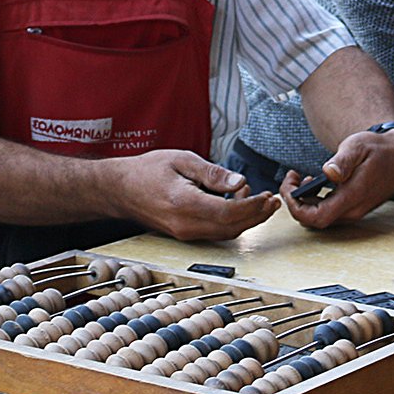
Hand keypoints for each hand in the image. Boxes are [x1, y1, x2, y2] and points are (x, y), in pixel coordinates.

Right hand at [113, 150, 279, 241]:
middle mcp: (185, 224)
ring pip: (225, 233)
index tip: (268, 197)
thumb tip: (240, 182)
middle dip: (257, 215)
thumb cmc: (148, 171)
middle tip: (273, 201)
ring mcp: (184, 233)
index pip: (228, 213)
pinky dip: (232, 221)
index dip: (253, 207)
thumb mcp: (183, 160)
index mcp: (184, 204)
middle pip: (231, 228)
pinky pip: (215, 232)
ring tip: (260, 199)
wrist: (120, 189)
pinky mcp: (184, 234)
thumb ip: (213, 173)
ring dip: (247, 219)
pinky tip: (237, 202)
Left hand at [281, 126, 393, 228]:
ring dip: (306, 201)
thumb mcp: (358, 146)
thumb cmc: (378, 149)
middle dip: (296, 201)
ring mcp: (354, 211)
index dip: (296, 207)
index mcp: (353, 196)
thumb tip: (329, 173)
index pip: (317, 217)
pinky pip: (329, 212)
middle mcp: (353, 210)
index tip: (291, 186)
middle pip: (314, 220)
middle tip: (293, 178)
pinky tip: (317, 183)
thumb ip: (343, 160)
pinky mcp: (353, 208)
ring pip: (321, 217)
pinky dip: (316, 201)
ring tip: (304, 178)